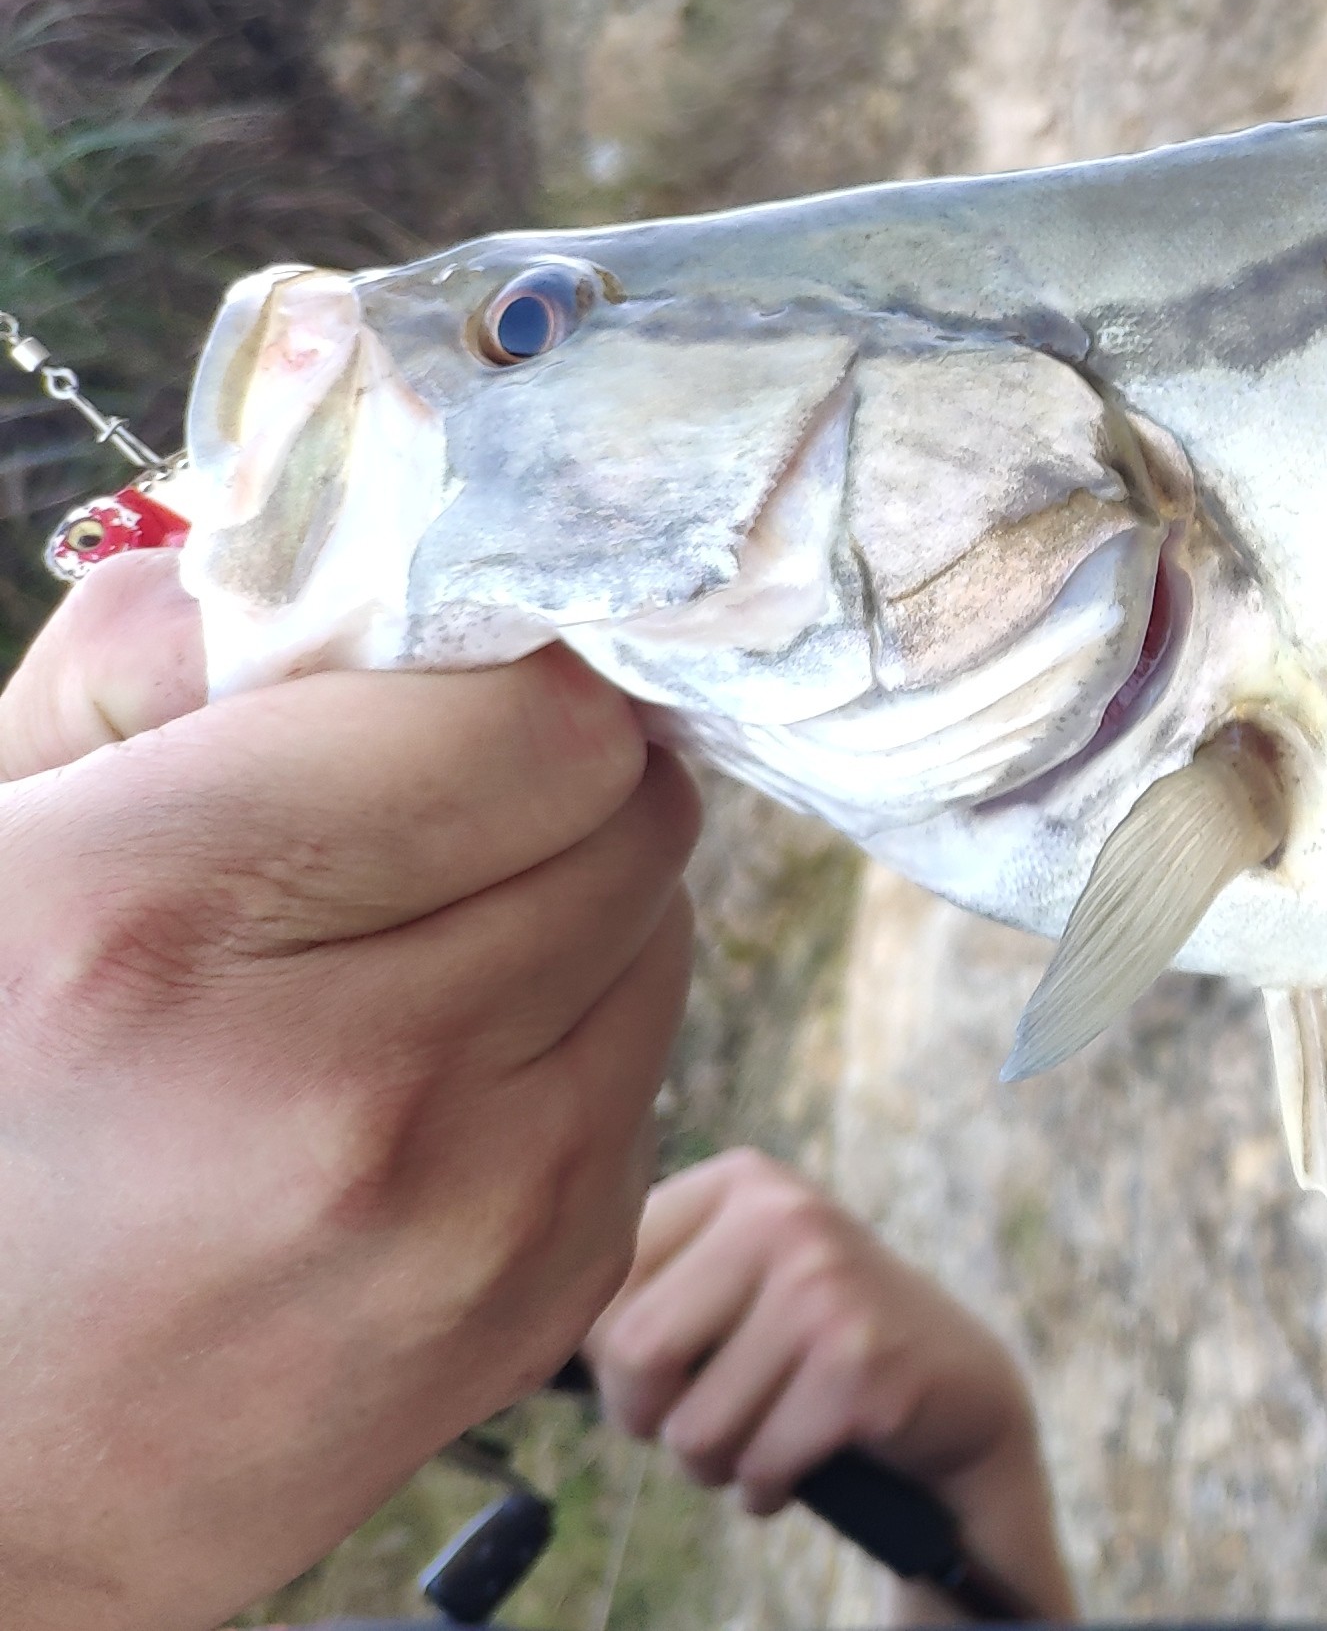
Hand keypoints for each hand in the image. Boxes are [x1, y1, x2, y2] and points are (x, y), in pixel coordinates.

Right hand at [0, 551, 698, 1630]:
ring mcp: (471, 1206)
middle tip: (428, 823)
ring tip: (399, 965)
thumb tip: (363, 545)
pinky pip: (644, 1075)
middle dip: (545, 790)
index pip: (535, 714)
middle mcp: (346, 1074)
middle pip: (627, 815)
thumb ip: (156, 658)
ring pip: (658, 937)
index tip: (447, 701)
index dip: (502, 685)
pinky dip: (564, 1050)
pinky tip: (418, 1092)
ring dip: (568, 916)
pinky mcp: (547, 1293)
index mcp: (161, 922)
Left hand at [587, 1149, 1073, 1625]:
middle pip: (633, 1355)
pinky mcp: (862, 1365)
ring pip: (692, 1428)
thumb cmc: (814, 1348)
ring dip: (719, 1462)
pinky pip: (756, 1467)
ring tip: (770, 1432)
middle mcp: (785, 1214)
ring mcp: (829, 1285)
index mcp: (739, 1181)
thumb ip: (644, 1286)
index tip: (683, 1363)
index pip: (602, 1289)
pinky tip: (810, 1455)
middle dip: (657, 1418)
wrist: (960, 1391)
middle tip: (712, 1414)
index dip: (622, 1359)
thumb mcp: (734, 1280)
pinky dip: (769, 1487)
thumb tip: (512, 1329)